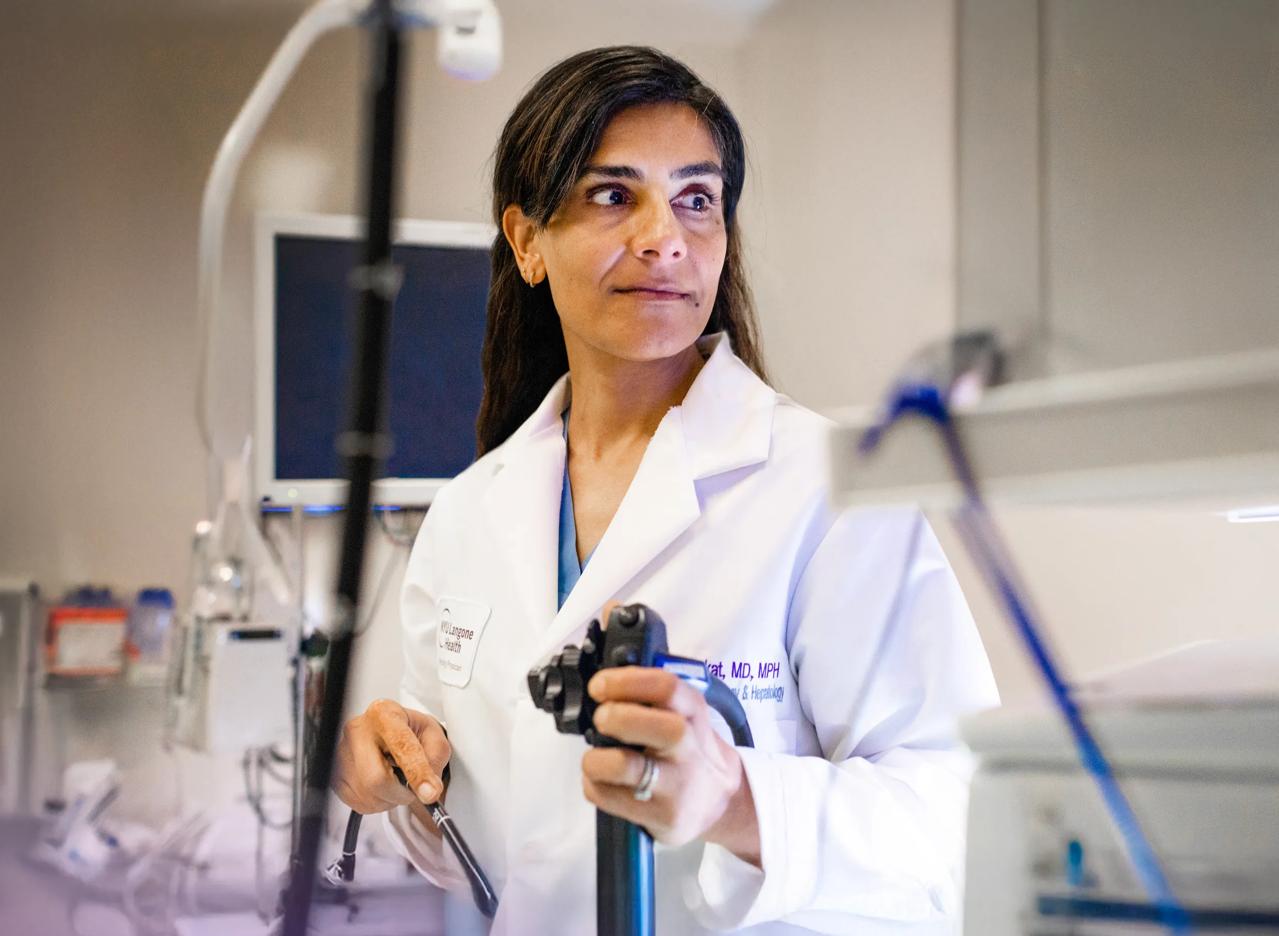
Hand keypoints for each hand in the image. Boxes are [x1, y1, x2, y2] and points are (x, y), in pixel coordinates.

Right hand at [334, 699, 449, 821]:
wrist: (389, 733)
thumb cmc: (410, 731)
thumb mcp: (433, 735)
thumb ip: (436, 757)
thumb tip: (428, 788)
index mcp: (384, 714)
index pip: (401, 746)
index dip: (417, 772)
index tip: (429, 793)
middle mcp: (357, 730)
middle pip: (376, 779)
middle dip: (400, 792)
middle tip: (412, 788)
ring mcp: (341, 753)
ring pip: (369, 796)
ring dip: (391, 799)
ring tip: (397, 781)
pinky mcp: (335, 775)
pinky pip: (360, 804)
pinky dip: (378, 803)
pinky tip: (383, 786)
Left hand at [580, 664, 761, 866]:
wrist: (718, 800)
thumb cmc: (689, 751)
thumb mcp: (686, 714)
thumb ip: (654, 697)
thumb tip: (606, 683)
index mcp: (693, 714)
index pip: (665, 687)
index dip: (626, 682)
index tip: (600, 686)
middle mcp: (688, 748)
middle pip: (654, 726)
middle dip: (614, 717)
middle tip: (602, 719)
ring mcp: (676, 786)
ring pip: (624, 766)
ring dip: (596, 758)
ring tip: (597, 758)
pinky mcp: (661, 816)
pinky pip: (608, 796)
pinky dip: (594, 785)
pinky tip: (604, 781)